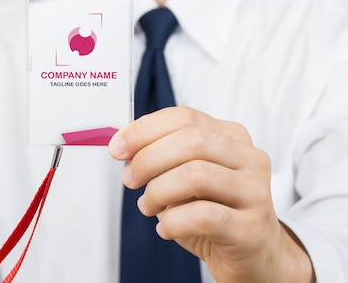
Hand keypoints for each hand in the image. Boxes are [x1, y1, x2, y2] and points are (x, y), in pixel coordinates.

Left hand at [108, 106, 314, 282]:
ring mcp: (255, 193)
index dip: (144, 130)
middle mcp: (249, 159)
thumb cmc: (213, 211)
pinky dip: (173, 222)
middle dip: (148, 159)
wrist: (254, 255)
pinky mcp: (252, 228)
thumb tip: (123, 146)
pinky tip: (165, 227)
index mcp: (231, 137)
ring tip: (148, 206)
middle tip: (130, 179)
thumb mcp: (184, 176)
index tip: (117, 148)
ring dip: (158, 192)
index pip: (184, 117)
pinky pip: (203, 217)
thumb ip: (161, 156)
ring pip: (197, 175)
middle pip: (191, 141)